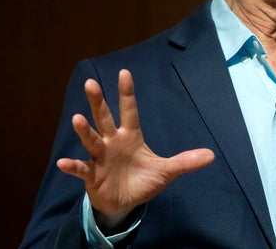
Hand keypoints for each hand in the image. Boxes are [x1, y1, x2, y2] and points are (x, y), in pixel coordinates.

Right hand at [56, 69, 214, 228]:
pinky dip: (73, 166)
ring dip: (84, 130)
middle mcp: (112, 142)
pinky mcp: (92, 175)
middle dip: (98, 102)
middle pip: (105, 118)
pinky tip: (63, 162)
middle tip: (91, 82)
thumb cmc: (142, 181)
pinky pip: (81, 169)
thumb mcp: (166, 171)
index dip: (127, 93)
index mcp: (131, 136)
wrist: (124, 203)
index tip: (124, 72)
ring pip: (91, 140)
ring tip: (78, 119)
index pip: (129, 110)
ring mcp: (100, 157)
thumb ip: (186, 162)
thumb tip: (212, 155)